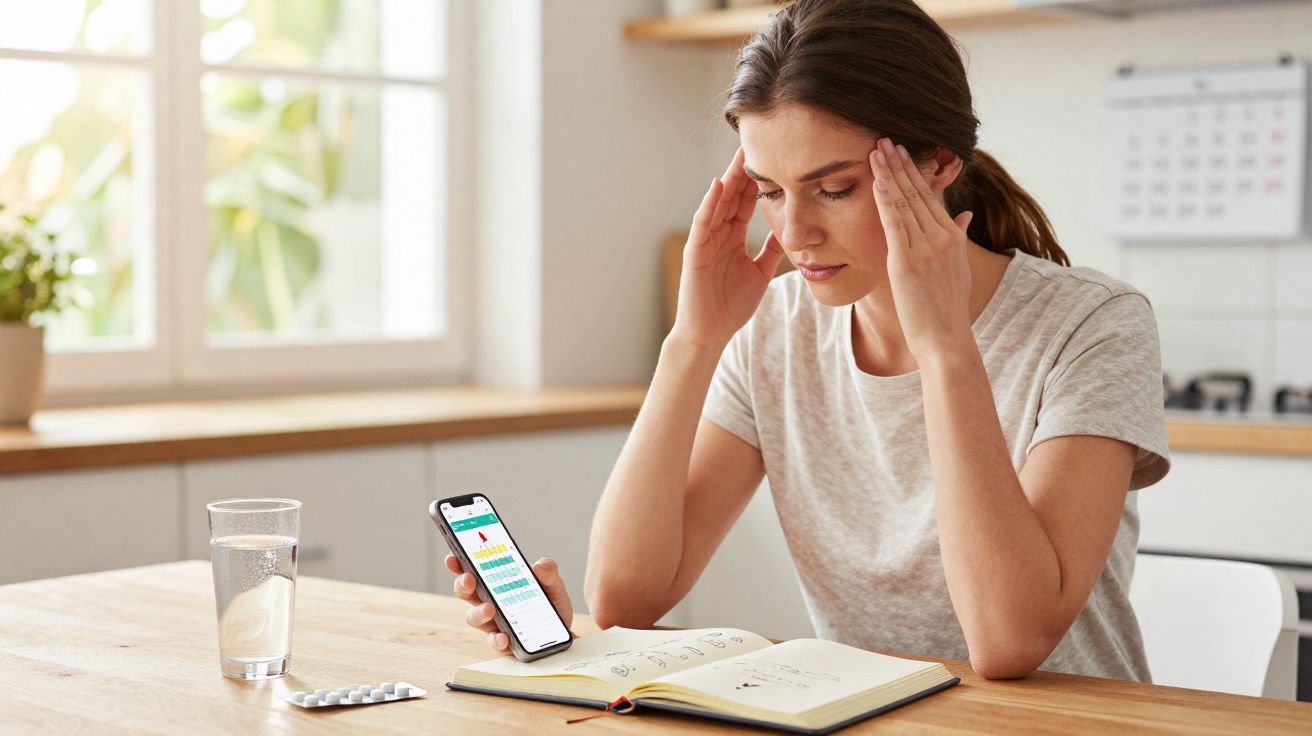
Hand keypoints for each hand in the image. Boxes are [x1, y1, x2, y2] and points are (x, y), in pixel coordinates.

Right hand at [444, 553, 573, 655]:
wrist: (562, 634)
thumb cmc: (550, 605)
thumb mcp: (553, 584)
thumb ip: (549, 573)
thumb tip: (540, 565)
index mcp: (496, 583)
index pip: (472, 570)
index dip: (458, 563)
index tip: (452, 557)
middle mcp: (489, 602)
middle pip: (466, 592)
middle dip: (463, 585)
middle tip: (469, 579)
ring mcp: (494, 623)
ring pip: (474, 618)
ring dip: (478, 612)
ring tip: (489, 609)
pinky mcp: (504, 643)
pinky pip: (494, 641)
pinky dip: (496, 639)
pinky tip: (503, 637)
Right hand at [672, 147, 785, 349]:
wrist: (711, 334)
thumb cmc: (731, 306)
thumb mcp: (760, 272)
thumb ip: (771, 251)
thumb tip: (789, 232)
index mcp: (733, 238)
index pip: (747, 202)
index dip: (759, 180)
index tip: (775, 157)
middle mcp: (718, 234)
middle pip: (733, 196)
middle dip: (745, 171)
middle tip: (758, 143)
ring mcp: (705, 241)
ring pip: (719, 203)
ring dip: (729, 179)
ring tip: (741, 156)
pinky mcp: (694, 251)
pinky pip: (703, 223)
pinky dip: (710, 203)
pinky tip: (719, 185)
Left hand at [868, 137, 975, 360]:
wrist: (947, 338)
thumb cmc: (948, 308)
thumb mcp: (959, 268)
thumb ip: (959, 237)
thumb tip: (965, 215)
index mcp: (951, 236)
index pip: (928, 196)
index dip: (913, 172)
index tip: (900, 151)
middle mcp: (941, 237)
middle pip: (916, 192)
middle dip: (899, 164)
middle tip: (884, 140)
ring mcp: (925, 248)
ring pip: (905, 203)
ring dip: (889, 175)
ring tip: (876, 151)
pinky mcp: (908, 262)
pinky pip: (895, 225)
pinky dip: (886, 202)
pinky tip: (878, 182)